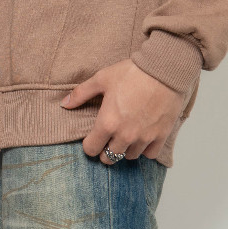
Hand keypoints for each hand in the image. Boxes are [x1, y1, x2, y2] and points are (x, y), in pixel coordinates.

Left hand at [61, 58, 184, 163]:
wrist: (162, 70)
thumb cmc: (131, 73)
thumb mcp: (101, 79)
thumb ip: (81, 94)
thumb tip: (64, 104)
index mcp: (107, 122)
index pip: (91, 149)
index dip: (89, 145)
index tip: (92, 137)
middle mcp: (125, 135)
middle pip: (109, 158)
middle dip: (104, 150)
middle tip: (107, 139)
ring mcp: (144, 138)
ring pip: (129, 156)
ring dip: (124, 149)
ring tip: (124, 136)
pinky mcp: (161, 136)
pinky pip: (150, 154)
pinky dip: (145, 149)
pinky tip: (141, 137)